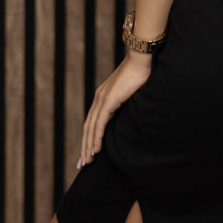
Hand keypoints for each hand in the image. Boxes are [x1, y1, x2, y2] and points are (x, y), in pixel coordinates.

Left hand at [77, 51, 152, 168]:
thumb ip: (128, 102)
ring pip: (91, 128)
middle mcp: (99, 98)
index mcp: (103, 96)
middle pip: (88, 127)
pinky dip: (96, 138)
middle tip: (81, 164)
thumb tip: (133, 113)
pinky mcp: (108, 101)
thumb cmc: (141, 73)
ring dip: (88, 146)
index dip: (89, 137)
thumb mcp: (132, 92)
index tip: (88, 152)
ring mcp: (102, 99)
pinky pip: (99, 124)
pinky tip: (95, 150)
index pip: (92, 121)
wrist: (141, 59)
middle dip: (84, 147)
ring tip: (87, 161)